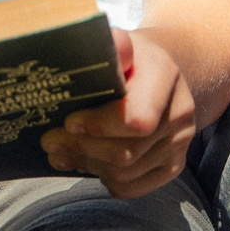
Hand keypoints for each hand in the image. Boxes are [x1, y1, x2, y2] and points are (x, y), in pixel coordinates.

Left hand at [39, 28, 197, 198]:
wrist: (158, 73)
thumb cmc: (128, 59)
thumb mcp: (119, 43)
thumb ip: (114, 45)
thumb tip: (113, 44)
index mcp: (166, 75)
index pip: (136, 118)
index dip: (99, 125)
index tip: (69, 121)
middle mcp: (180, 113)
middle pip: (126, 151)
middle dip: (82, 148)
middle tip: (49, 141)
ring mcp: (179, 144)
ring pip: (125, 172)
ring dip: (87, 164)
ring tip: (60, 152)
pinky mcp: (172, 166)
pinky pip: (132, 187)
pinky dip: (103, 178)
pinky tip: (85, 162)